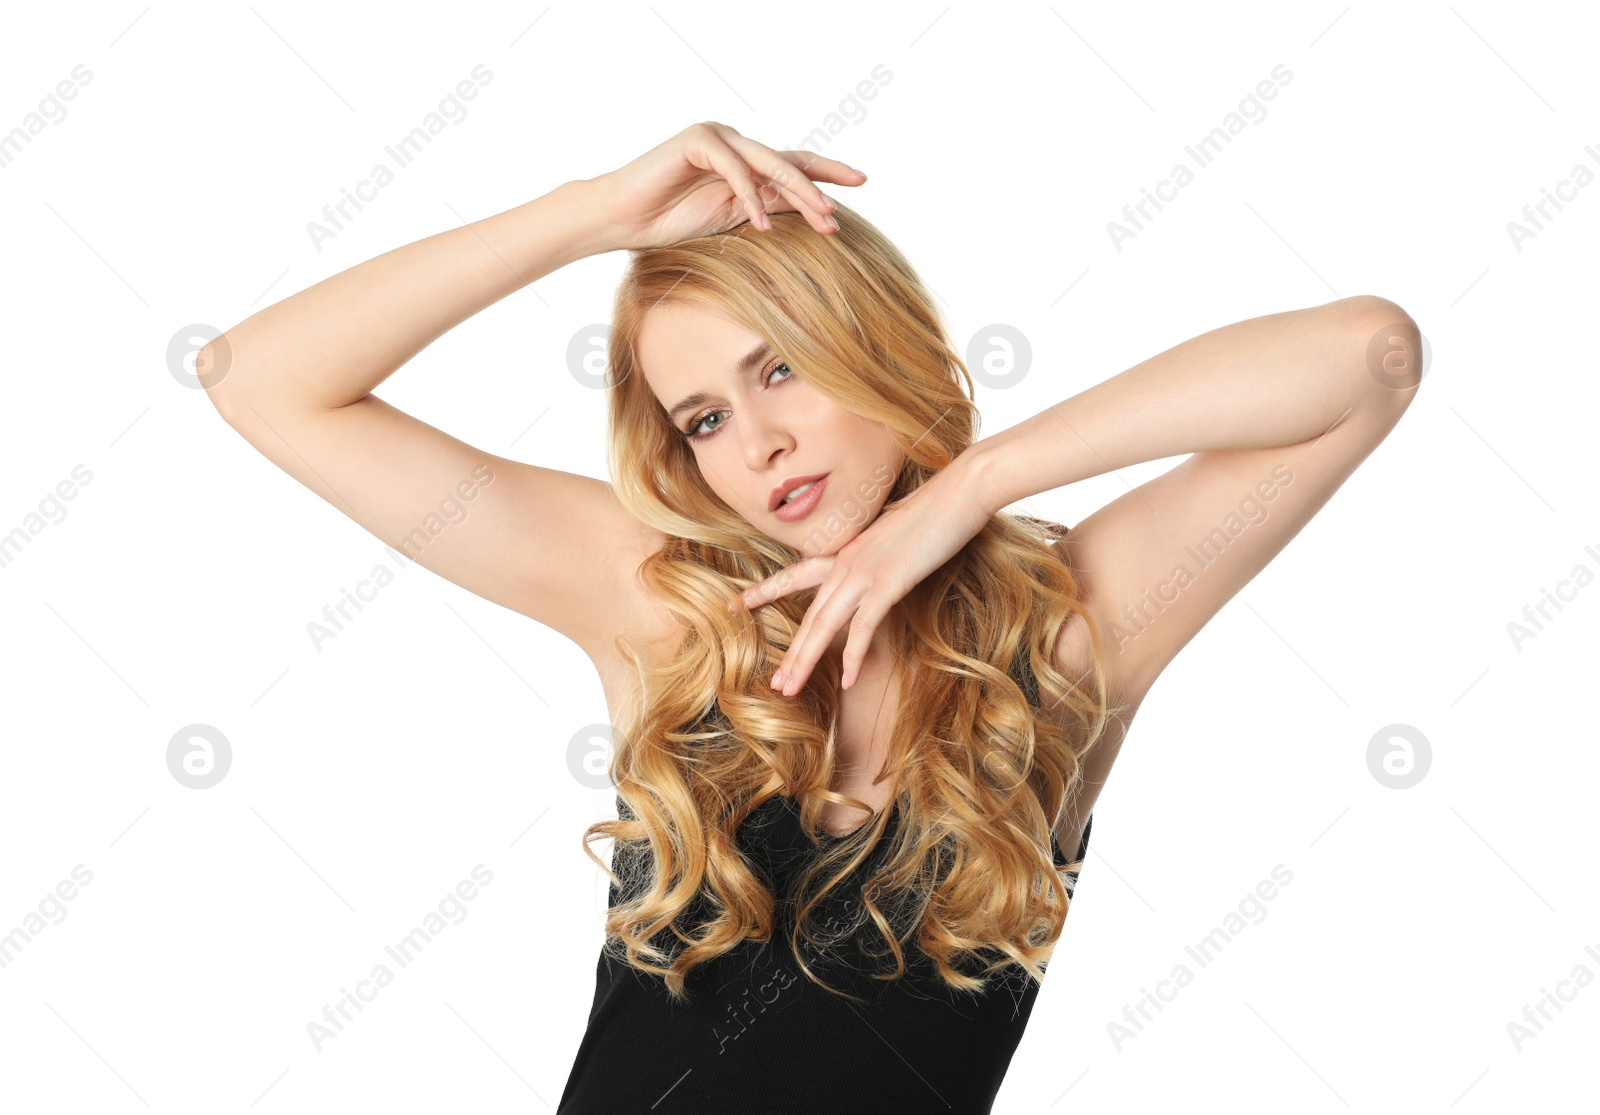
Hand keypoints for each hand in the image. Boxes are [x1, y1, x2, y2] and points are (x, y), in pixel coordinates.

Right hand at [586, 121, 865, 251]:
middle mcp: (734, 143)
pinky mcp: (698, 140)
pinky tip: (763, 224)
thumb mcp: (730, 219)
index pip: (792, 165)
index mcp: (744, 162)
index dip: (826, 173)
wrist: (621, 219)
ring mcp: (717, 137)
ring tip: (823, 217)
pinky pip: (735, 168)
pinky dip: (751, 196)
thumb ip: (766, 206)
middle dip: (821, 185)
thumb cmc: (669, 221)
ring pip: (769, 162)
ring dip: (798, 191)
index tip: (861, 182)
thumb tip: (810, 213)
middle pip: (788, 162)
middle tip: (847, 205)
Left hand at [734, 455, 994, 695]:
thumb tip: (881, 572)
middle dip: (791, 652)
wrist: (961, 491)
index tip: (738, 603)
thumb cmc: (938, 512)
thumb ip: (880, 557)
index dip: (766, 590)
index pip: (796, 574)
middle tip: (777, 683)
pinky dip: (854, 655)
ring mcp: (865, 571)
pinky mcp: (888, 581)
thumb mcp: (898, 537)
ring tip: (791, 689)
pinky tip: (847, 680)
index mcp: (847, 549)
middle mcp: (847, 561)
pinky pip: (863, 627)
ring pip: (824, 624)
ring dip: (806, 660)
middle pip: (810, 614)